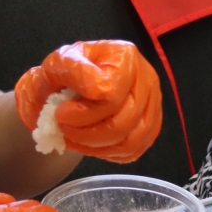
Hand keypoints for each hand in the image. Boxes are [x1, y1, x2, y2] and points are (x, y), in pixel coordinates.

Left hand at [14, 40, 162, 163]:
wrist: (66, 84)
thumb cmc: (64, 72)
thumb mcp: (59, 63)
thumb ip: (77, 72)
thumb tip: (101, 90)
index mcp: (126, 57)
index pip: (112, 98)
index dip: (83, 114)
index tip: (59, 113)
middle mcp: (146, 78)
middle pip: (124, 123)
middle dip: (88, 134)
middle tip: (64, 129)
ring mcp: (152, 104)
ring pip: (130, 142)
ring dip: (96, 147)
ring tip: (74, 139)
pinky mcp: (150, 125)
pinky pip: (134, 151)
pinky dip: (109, 154)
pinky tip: (90, 145)